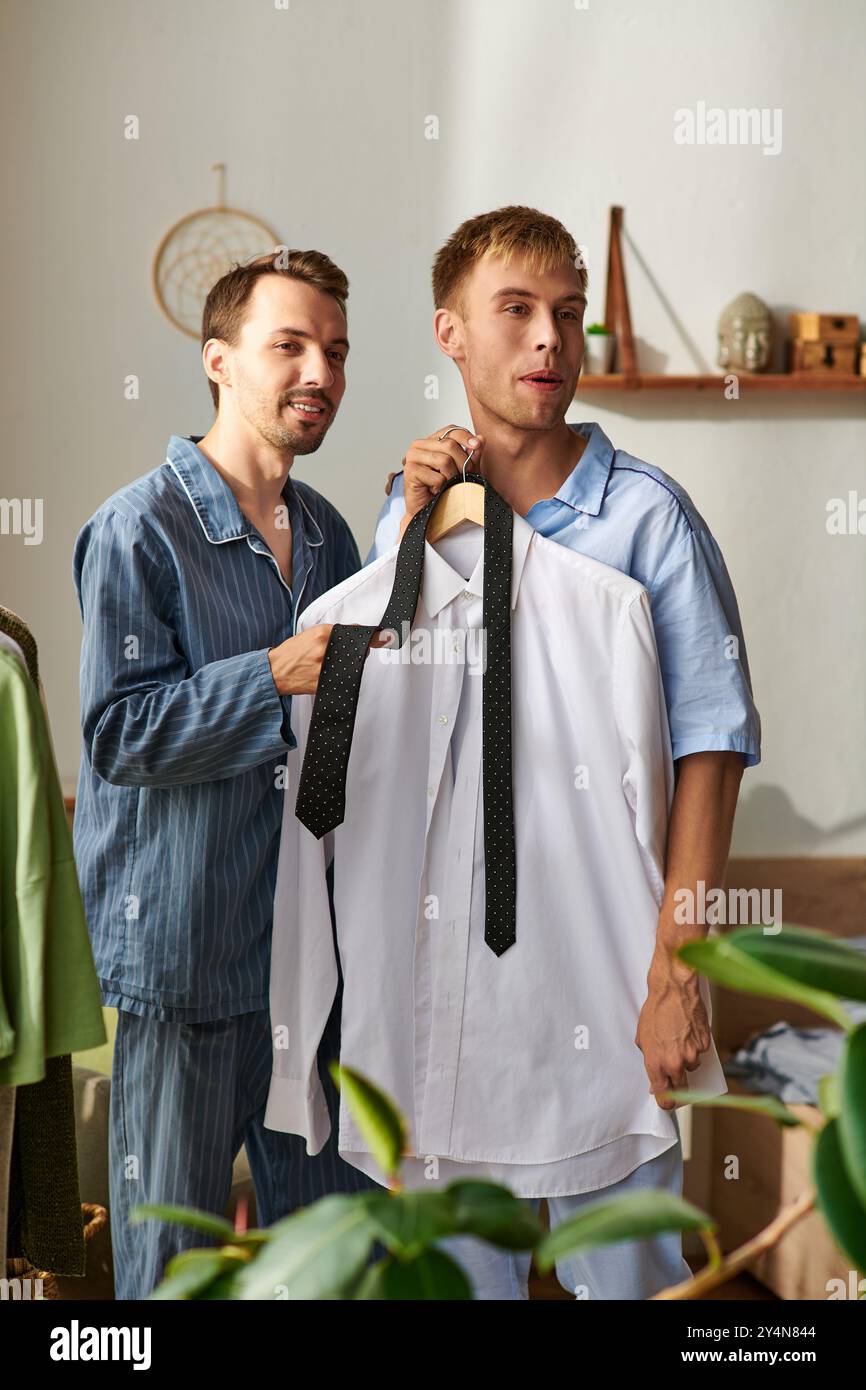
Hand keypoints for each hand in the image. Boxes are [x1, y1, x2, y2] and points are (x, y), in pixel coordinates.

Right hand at [267, 624, 389, 695]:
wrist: (275, 671)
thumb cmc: (292, 652)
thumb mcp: (311, 634)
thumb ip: (333, 632)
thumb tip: (355, 631)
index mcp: (322, 634)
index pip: (354, 633)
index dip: (372, 637)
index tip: (384, 637)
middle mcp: (325, 650)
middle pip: (355, 651)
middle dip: (359, 652)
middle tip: (357, 653)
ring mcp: (324, 668)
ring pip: (350, 666)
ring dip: (350, 666)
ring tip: (333, 664)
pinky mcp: (323, 683)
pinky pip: (340, 680)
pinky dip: (340, 677)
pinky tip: (329, 674)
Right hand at [396, 425, 482, 535]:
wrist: (431, 513)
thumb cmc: (446, 490)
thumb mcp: (464, 469)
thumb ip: (472, 454)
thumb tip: (480, 439)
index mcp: (432, 441)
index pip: (451, 430)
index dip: (466, 438)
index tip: (477, 446)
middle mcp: (419, 445)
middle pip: (449, 445)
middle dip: (462, 463)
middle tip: (461, 477)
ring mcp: (412, 457)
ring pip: (444, 461)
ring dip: (451, 477)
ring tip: (447, 485)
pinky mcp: (410, 471)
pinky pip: (437, 477)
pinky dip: (441, 488)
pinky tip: (435, 491)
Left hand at [634, 957, 710, 1109]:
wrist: (673, 989)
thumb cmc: (655, 1010)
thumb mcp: (643, 1037)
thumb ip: (649, 1060)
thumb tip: (655, 1077)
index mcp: (656, 1063)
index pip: (663, 1096)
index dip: (665, 1101)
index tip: (666, 1101)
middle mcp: (675, 1063)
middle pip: (682, 1089)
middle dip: (679, 1086)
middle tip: (675, 1076)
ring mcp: (693, 1054)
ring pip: (692, 1067)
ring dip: (687, 1059)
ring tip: (679, 1039)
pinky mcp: (705, 1044)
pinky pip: (701, 1052)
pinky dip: (696, 1045)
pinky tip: (688, 1031)